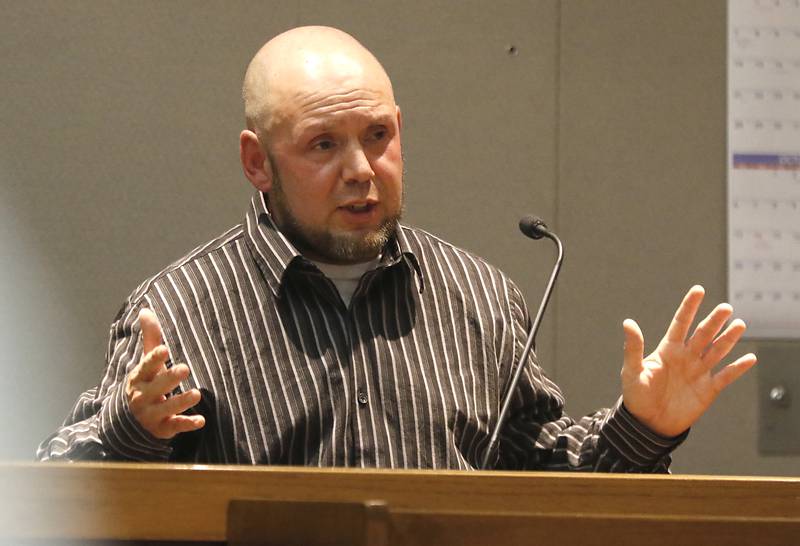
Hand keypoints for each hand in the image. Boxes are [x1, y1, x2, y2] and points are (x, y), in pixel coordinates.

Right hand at [125, 308, 205, 438]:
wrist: (131, 421)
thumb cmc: (146, 383)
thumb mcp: (146, 363)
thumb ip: (150, 338)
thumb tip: (145, 309)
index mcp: (139, 378)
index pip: (146, 366)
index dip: (154, 358)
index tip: (164, 349)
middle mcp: (143, 397)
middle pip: (157, 387)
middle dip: (170, 378)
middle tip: (185, 368)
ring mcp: (152, 414)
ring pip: (168, 408)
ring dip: (182, 401)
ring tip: (196, 394)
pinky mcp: (163, 428)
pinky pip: (176, 426)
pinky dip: (187, 424)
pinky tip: (201, 421)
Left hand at [621, 285, 756, 437]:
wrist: (648, 424)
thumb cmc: (637, 396)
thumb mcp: (632, 370)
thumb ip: (633, 348)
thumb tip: (628, 322)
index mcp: (668, 349)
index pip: (681, 323)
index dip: (690, 307)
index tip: (699, 290)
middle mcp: (686, 357)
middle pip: (703, 334)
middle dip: (714, 320)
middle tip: (726, 307)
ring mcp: (699, 372)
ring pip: (717, 350)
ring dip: (728, 338)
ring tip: (740, 324)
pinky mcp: (708, 389)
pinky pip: (726, 376)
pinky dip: (738, 367)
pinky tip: (750, 358)